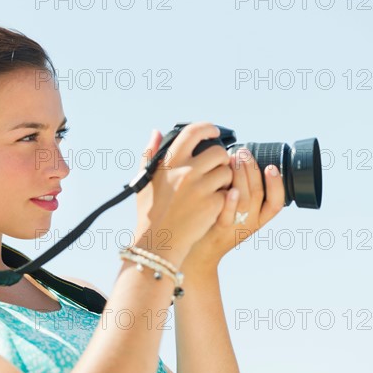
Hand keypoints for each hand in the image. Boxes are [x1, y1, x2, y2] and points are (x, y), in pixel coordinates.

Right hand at [132, 123, 232, 267]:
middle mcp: (186, 172)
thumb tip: (157, 132)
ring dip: (224, 179)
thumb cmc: (150, 212)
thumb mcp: (144, 180)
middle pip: (218, 152)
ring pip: (227, 172)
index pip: (193, 132)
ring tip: (213, 189)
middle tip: (217, 168)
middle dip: (221, 159)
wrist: (158, 243)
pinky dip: (224, 198)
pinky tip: (213, 205)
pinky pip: (229, 192)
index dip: (207, 128)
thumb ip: (150, 154)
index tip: (214, 131)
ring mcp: (201, 188)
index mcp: (170, 162)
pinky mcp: (213, 204)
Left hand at [182, 148, 285, 269]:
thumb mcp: (233, 210)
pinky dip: (231, 201)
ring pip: (246, 200)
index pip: (276, 202)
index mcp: (258, 218)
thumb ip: (239, 189)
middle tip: (243, 152)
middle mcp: (250, 223)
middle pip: (258, 193)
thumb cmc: (212, 223)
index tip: (271, 167)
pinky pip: (228, 214)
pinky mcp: (219, 228)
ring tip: (233, 159)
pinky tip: (229, 188)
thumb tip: (237, 158)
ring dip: (242, 177)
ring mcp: (235, 226)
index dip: (277, 184)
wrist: (195, 251)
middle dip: (252, 169)